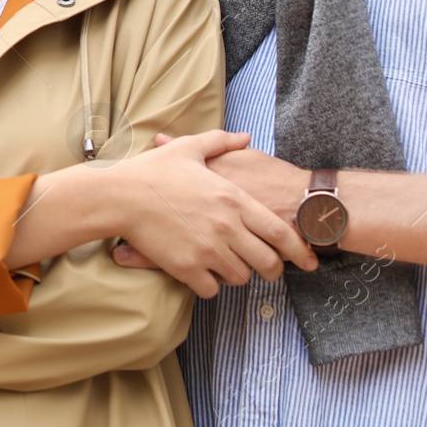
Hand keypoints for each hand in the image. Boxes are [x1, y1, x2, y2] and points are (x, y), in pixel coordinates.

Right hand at [109, 130, 315, 296]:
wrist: (119, 195)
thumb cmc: (153, 171)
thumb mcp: (190, 148)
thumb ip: (222, 141)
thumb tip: (245, 137)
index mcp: (232, 199)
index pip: (280, 232)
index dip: (298, 249)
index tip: (307, 260)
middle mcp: (226, 227)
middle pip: (266, 262)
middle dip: (272, 270)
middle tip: (266, 270)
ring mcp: (207, 250)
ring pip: (240, 277)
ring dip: (237, 274)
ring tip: (228, 266)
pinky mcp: (186, 268)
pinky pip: (211, 289)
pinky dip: (210, 285)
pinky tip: (202, 274)